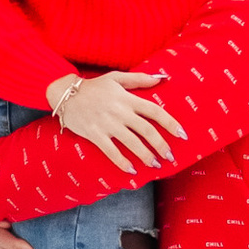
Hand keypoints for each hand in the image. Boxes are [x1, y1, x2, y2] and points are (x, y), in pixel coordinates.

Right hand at [47, 65, 180, 172]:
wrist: (66, 94)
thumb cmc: (93, 86)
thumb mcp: (116, 77)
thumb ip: (139, 78)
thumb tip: (162, 78)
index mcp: (127, 98)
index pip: (154, 111)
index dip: (170, 123)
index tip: (182, 135)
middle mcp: (120, 112)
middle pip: (146, 130)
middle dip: (161, 145)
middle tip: (170, 157)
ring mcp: (108, 124)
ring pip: (132, 143)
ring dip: (146, 156)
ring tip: (155, 165)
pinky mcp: (95, 135)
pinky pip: (111, 151)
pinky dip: (122, 162)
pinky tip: (131, 170)